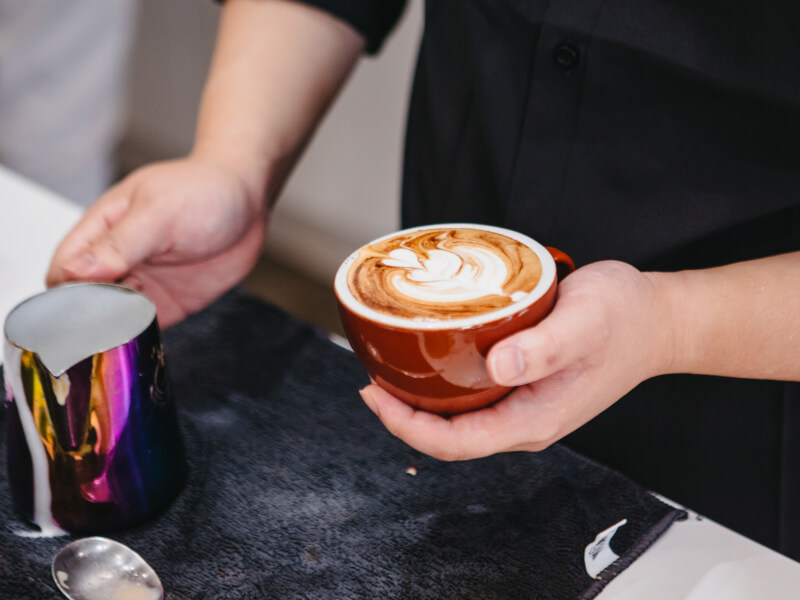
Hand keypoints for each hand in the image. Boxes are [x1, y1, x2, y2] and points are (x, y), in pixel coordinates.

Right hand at [46, 150, 268, 326]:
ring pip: (111, 318)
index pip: (64, 269)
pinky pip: (143, 328)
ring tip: (128, 333)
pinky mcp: (167, 302)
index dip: (65, 292)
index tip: (83, 309)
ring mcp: (142, 283)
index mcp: (102, 230)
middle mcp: (117, 260)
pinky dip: (139, 337)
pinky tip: (144, 339)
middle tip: (106, 328)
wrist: (247, 200)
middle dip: (88, 318)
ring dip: (113, 330)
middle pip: (83, 300)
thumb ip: (120, 243)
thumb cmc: (202, 190)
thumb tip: (76, 270)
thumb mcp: (159, 212)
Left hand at [359, 261, 675, 460]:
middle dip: (402, 415)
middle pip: (448, 436)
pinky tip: (429, 359)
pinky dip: (442, 385)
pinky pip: (472, 399)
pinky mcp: (524, 388)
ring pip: (458, 419)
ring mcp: (525, 408)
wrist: (658, 321)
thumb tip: (499, 368)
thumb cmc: (625, 319)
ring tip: (389, 369)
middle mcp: (525, 422)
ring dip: (419, 401)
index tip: (375, 394)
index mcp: (534, 419)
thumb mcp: (587, 322)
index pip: (455, 443)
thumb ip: (545, 347)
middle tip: (371, 376)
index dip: (406, 426)